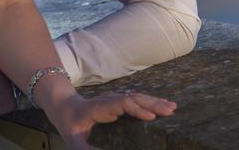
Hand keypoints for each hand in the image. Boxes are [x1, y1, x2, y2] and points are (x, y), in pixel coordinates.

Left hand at [51, 91, 176, 149]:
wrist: (66, 109)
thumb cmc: (71, 127)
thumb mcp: (74, 142)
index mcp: (100, 108)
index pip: (121, 104)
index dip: (136, 109)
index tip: (150, 116)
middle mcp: (110, 100)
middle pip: (134, 98)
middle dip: (153, 104)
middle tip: (171, 111)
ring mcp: (116, 100)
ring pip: (138, 98)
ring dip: (155, 102)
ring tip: (172, 107)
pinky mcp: (120, 103)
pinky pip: (138, 101)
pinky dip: (151, 103)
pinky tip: (163, 107)